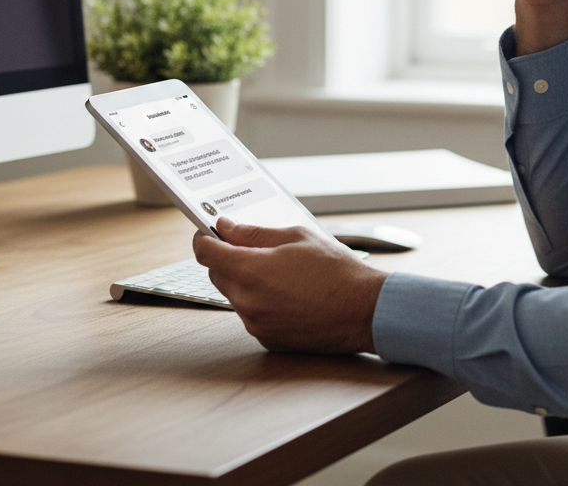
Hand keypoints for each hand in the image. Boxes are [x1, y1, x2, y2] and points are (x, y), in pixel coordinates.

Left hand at [192, 218, 388, 352]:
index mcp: (250, 271)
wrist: (363, 310)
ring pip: (235, 294)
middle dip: (228, 258)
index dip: (203, 238)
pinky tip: (288, 292)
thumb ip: (254, 233)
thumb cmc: (335, 270)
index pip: (206, 253)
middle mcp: (246, 301)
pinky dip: (260, 301)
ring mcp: (255, 324)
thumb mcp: (295, 237)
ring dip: (245, 280)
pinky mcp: (267, 339)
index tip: (206, 231)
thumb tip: (226, 228)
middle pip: (217, 274)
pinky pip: (252, 314)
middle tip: (253, 246)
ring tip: (281, 271)